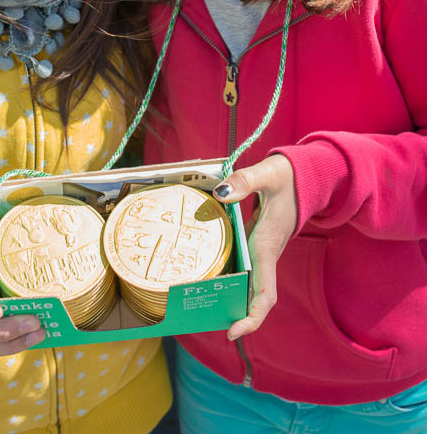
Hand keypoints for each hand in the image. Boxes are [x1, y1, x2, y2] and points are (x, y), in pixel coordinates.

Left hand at [213, 153, 296, 339]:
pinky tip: (208, 275)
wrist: (305, 175)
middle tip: (205, 323)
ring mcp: (261, 250)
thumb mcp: (267, 174)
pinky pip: (243, 267)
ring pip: (248, 285)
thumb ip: (244, 182)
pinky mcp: (255, 242)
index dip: (252, 316)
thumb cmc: (288, 177)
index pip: (265, 293)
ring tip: (201, 308)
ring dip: (231, 299)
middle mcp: (265, 253)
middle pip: (255, 298)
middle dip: (237, 316)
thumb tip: (220, 194)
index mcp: (268, 245)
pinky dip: (229, 276)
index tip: (233, 331)